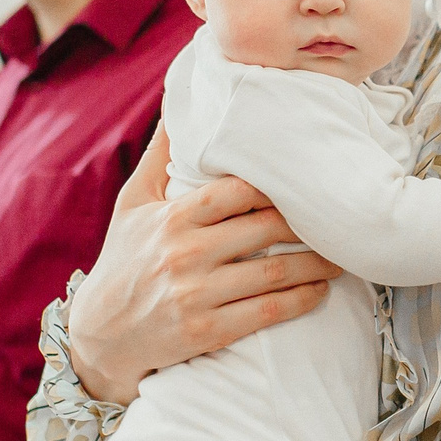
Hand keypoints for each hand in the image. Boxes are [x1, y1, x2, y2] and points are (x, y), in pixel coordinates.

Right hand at [66, 126, 340, 403]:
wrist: (99, 335)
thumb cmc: (123, 260)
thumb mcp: (132, 203)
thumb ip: (160, 156)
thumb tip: (179, 105)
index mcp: (172, 217)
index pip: (238, 190)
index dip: (277, 187)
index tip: (306, 185)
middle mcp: (185, 253)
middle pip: (265, 228)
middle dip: (308, 224)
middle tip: (337, 219)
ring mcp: (197, 294)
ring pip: (274, 273)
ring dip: (316, 264)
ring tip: (341, 255)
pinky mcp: (207, 331)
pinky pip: (267, 312)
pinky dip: (301, 299)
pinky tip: (320, 290)